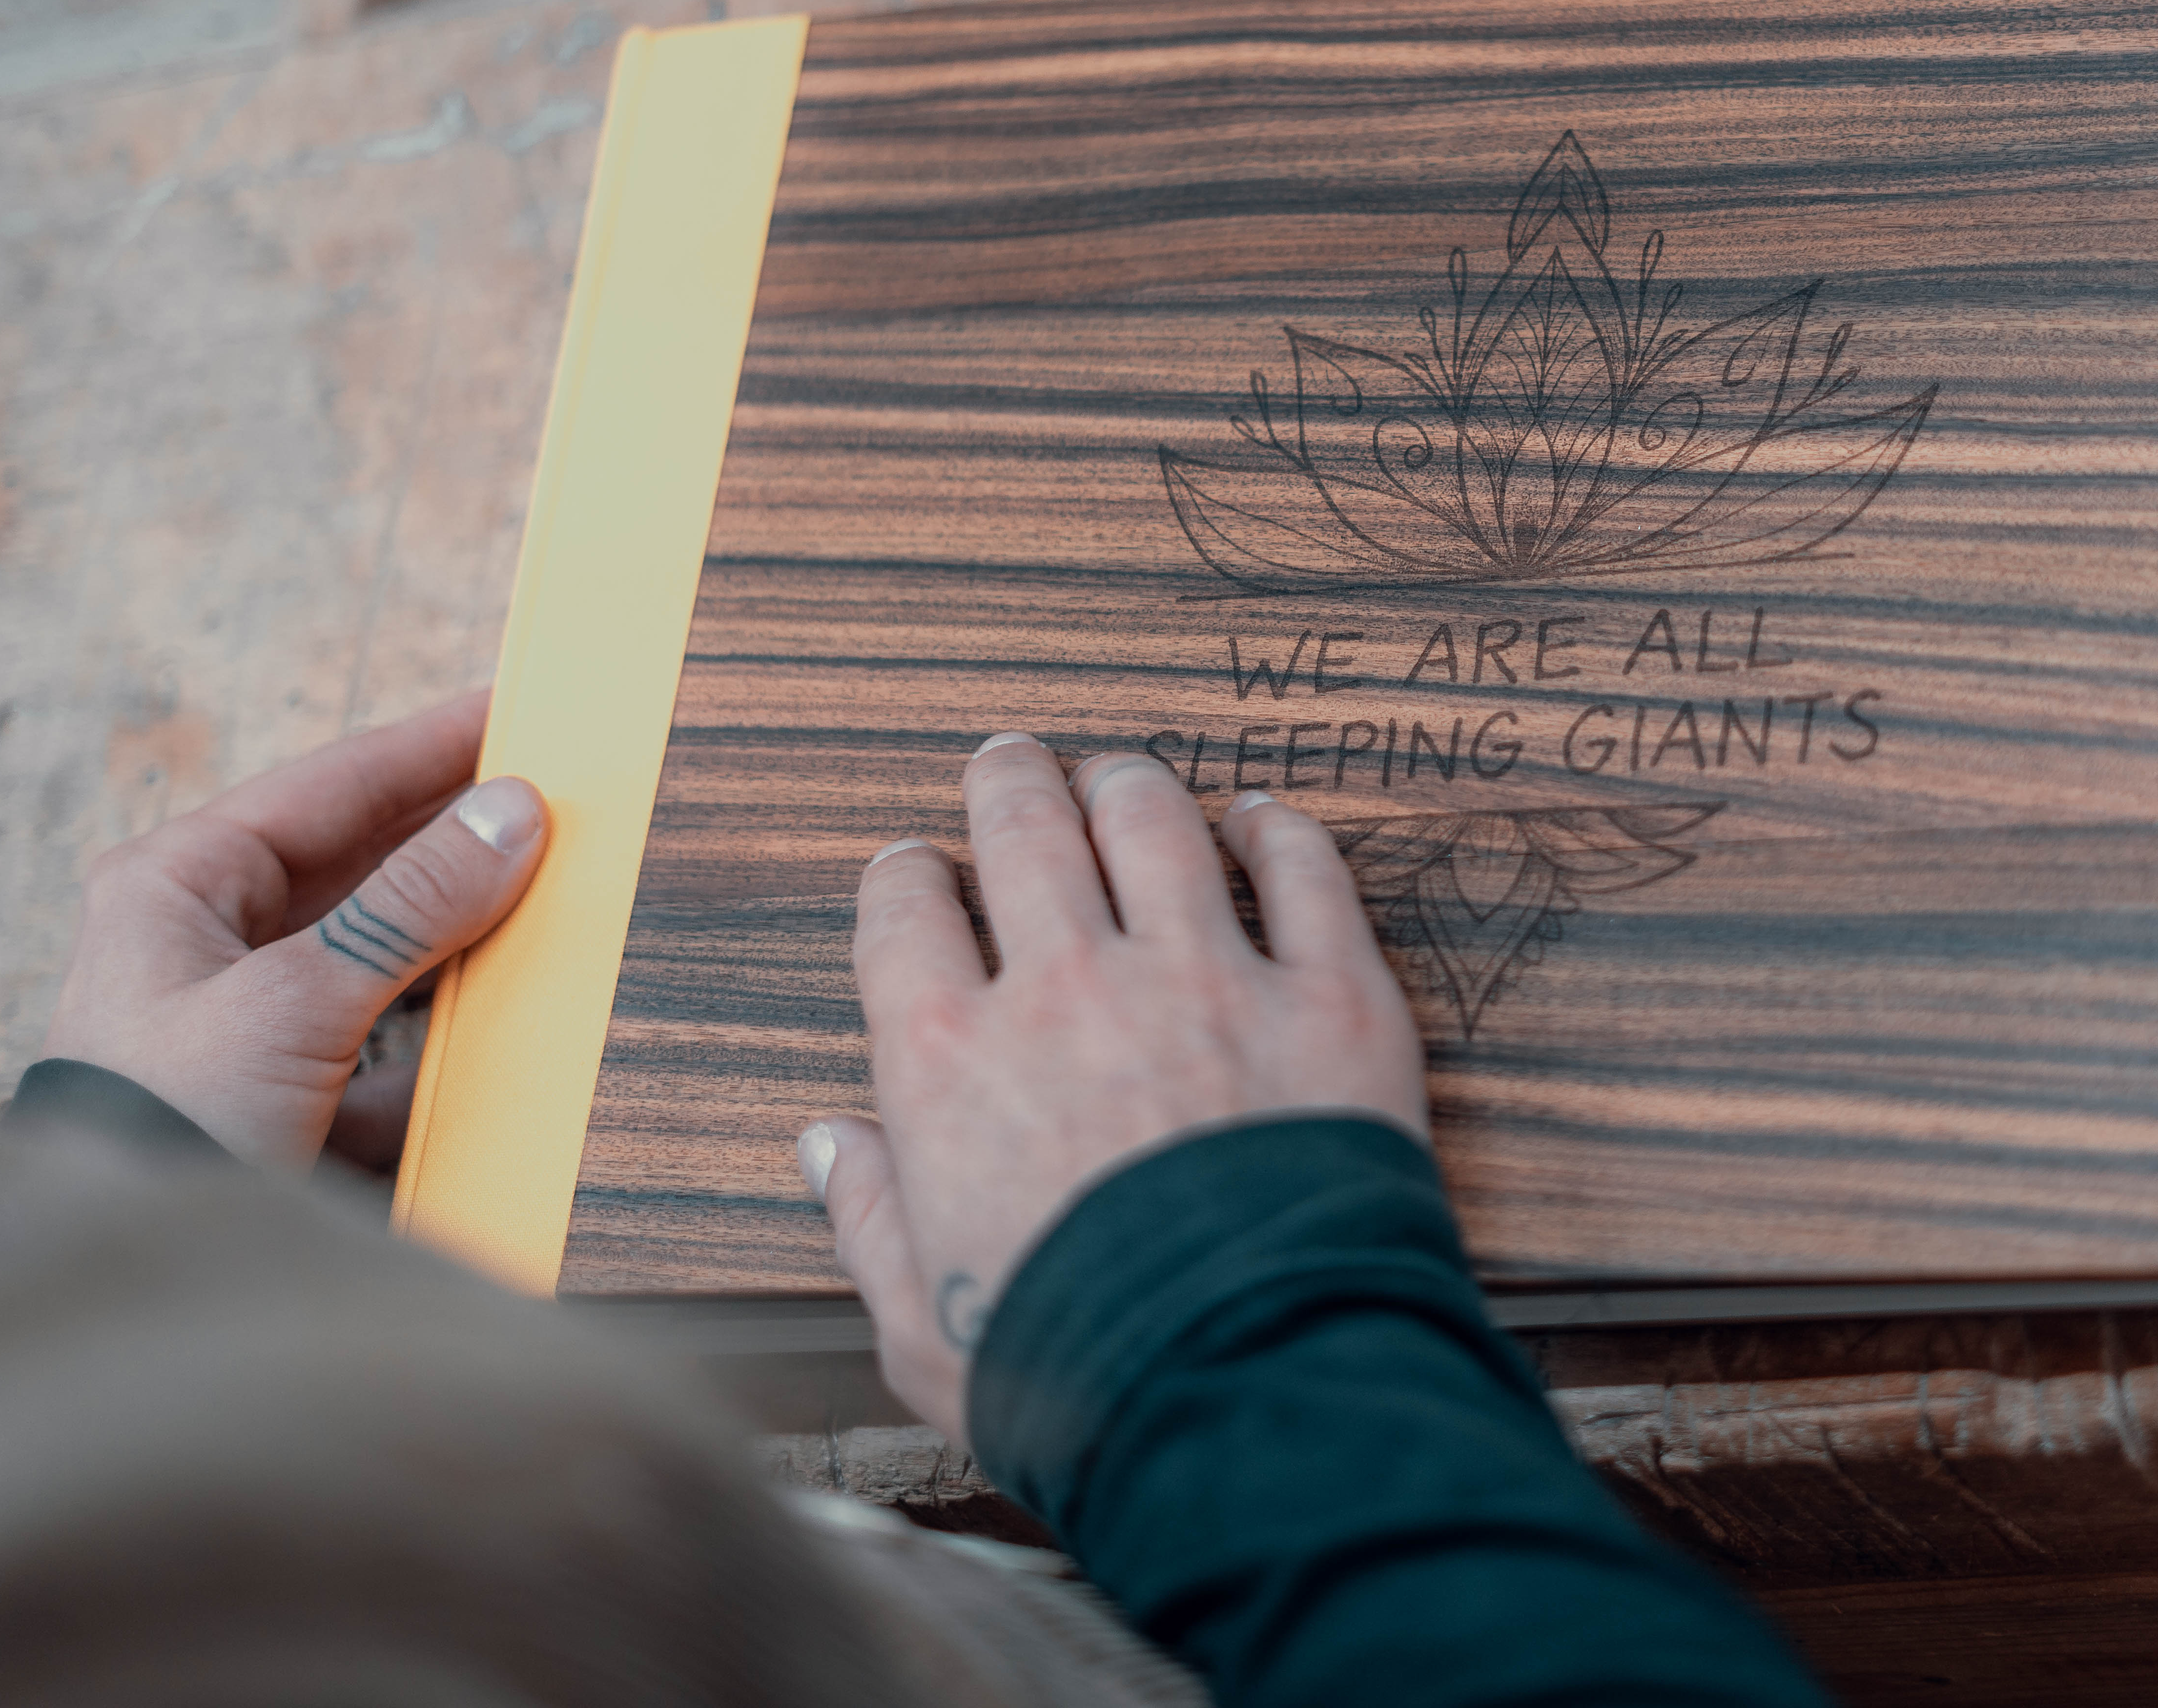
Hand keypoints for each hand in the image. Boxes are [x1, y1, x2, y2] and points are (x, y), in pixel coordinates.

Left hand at [40, 691, 547, 1170]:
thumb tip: (516, 812)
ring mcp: (254, 1024)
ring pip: (386, 953)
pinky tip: (511, 1032)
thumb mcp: (296, 1000)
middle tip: (563, 802)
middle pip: (365, 864)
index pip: (334, 785)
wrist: (126, 1286)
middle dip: (460, 840)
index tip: (521, 708)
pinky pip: (390, 1049)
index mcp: (183, 886)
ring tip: (555, 904)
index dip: (431, 745)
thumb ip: (412, 905)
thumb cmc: (165, 1127)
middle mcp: (214, 942)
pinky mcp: (292, 1098)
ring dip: (464, 939)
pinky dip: (448, 1044)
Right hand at [802, 734, 1427, 1441]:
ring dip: (1128, 784)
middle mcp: (1067, 992)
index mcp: (952, 1065)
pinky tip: (1265, 819)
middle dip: (1009, 782)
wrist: (1245, 1394)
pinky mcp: (1329, 996)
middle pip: (1024, 829)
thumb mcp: (923, 1329)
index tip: (912, 868)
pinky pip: (1304, 873)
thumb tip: (828, 1145)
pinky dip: (1278, 831)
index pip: (905, 915)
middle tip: (1012, 763)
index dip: (904, 878)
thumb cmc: (1079, 1378)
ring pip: (1153, 821)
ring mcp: (1205, 979)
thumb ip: (869, 1224)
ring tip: (1123, 776)